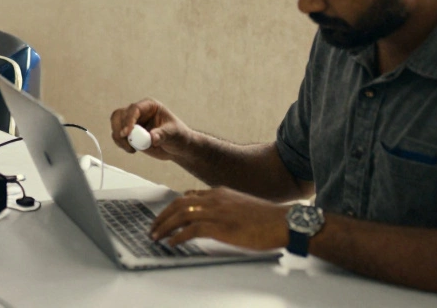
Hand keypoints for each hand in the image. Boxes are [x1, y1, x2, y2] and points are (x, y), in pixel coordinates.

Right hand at [109, 98, 193, 160]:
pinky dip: (120, 144)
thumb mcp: (174, 133)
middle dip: (119, 128)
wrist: (177, 147)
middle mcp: (138, 112)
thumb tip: (152, 138)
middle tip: (126, 140)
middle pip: (119, 115)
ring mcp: (132, 123)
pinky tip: (132, 150)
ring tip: (131, 149)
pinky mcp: (129, 134)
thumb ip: (163, 134)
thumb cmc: (178, 136)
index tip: (127, 133)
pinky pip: (118, 136)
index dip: (129, 120)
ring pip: (115, 125)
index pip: (134, 109)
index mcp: (149, 106)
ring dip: (119, 138)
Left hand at [149, 187, 288, 250]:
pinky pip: (192, 230)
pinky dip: (178, 236)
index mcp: (219, 193)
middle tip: (153, 228)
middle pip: (178, 204)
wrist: (283, 222)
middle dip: (162, 216)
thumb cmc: (265, 218)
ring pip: (181, 215)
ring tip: (156, 236)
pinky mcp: (221, 226)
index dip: (171, 207)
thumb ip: (222, 207)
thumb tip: (208, 217)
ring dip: (165, 226)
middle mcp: (214, 199)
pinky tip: (172, 243)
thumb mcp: (239, 205)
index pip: (187, 196)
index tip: (163, 217)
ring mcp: (217, 212)